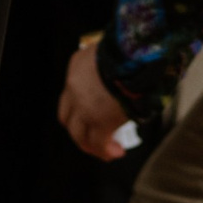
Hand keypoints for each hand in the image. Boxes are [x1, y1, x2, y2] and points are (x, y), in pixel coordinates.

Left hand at [59, 43, 131, 160]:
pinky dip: (106, 151)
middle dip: (80, 130)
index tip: (93, 113)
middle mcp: (74, 88)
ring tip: (109, 151)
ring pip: (80, 135)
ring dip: (93, 146)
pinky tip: (116, 152)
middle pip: (68, 118)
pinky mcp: (100, 121)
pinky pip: (99, 144)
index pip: (70, 93)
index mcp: (77, 67)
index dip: (80, 107)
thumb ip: (110, 66)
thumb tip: (124, 78)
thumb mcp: (111, 51)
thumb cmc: (130, 50)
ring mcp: (84, 107)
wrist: (134, 55)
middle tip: (95, 137)